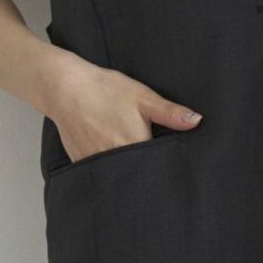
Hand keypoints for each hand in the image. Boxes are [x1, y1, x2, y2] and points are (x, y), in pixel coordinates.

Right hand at [46, 55, 202, 163]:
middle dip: (147, 171)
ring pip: (119, 175)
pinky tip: (110, 153)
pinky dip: (108, 167)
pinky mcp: (82, 163)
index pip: (157, 166)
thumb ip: (170, 113)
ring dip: (127, 171)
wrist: (66, 88)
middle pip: (138, 174)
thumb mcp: (143, 97)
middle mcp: (115, 160)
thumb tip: (197, 121)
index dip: (165, 167)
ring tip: (128, 156)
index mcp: (135, 145)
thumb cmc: (105, 90)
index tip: (172, 170)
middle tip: (150, 164)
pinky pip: (100, 172)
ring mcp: (96, 164)